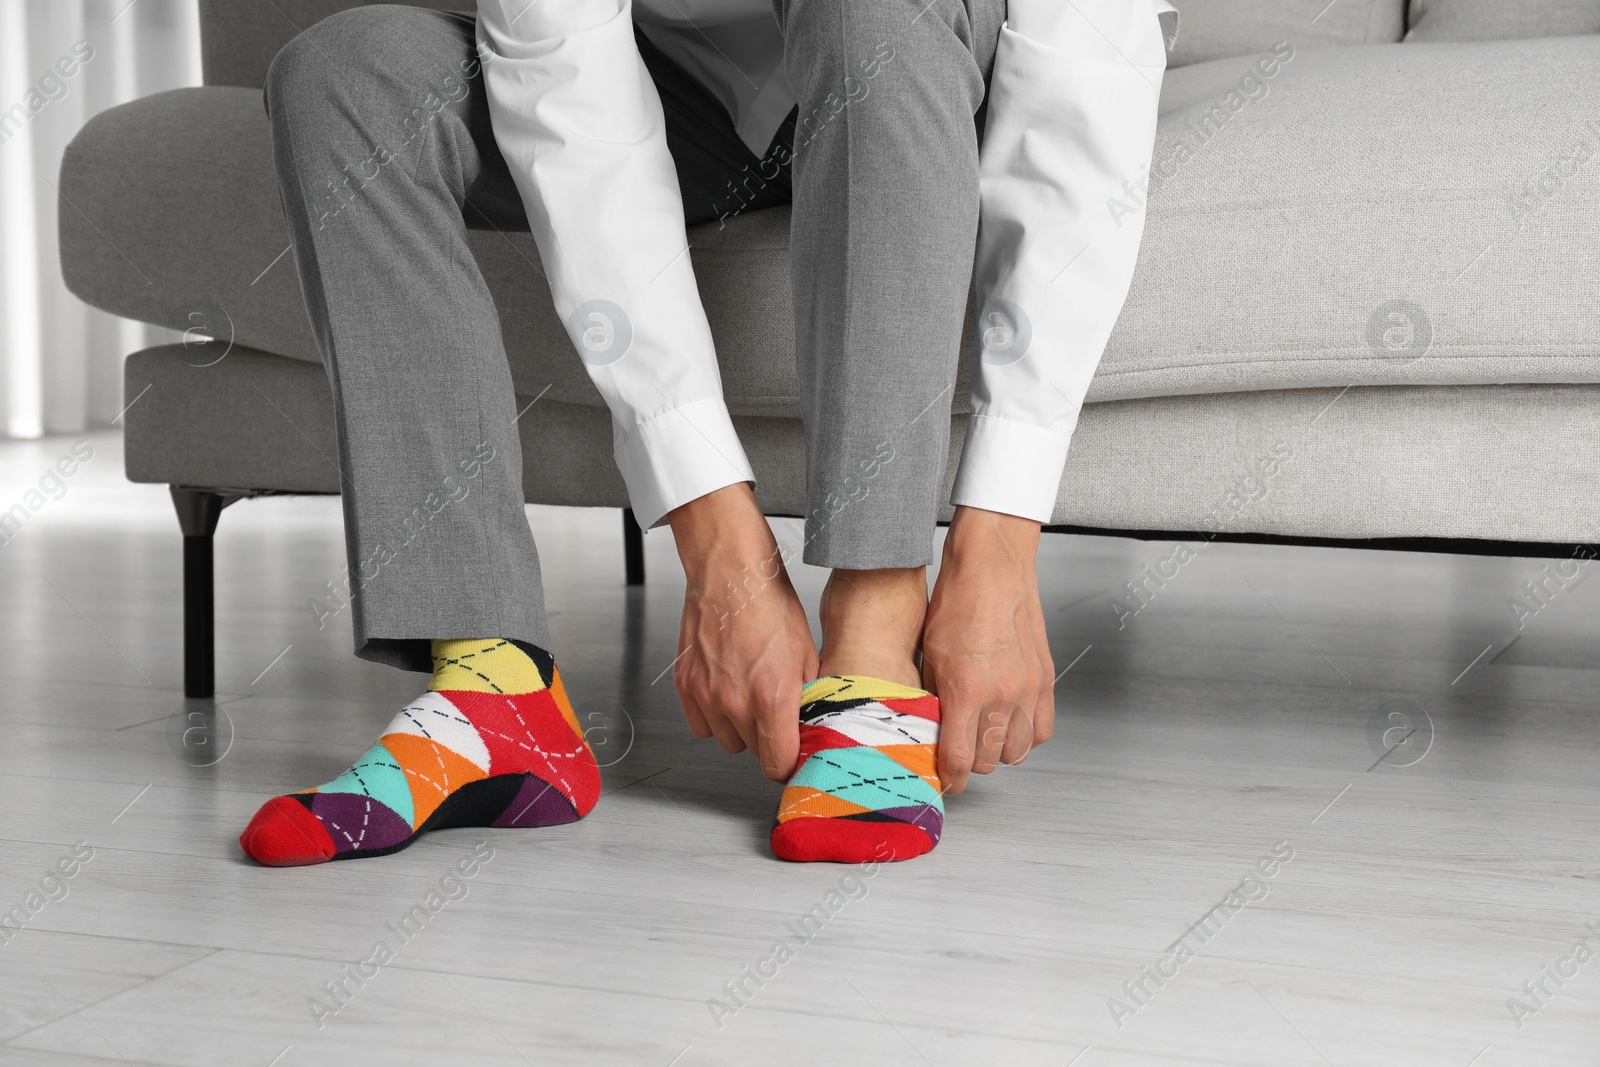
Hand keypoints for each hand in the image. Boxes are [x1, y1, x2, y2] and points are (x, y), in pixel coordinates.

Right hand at [666, 483, 818, 780]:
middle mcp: (734, 701)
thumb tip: (811, 724)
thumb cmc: (770, 602)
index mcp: (771, 697)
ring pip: (726, 740)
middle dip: (769, 739)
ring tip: (751, 696)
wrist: (730, 570)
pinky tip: (728, 690)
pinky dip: (714, 715)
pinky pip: (701, 724)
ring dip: (740, 728)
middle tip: (777, 712)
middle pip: (754, 753)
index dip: (790, 760)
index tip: (794, 750)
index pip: (778, 764)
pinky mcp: (686, 684)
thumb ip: (808, 697)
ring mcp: (706, 694)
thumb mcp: (807, 652)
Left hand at [920, 506, 1053, 792]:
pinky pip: (1042, 730)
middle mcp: (1003, 693)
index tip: (944, 778)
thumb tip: (928, 731)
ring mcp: (1029, 688)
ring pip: (1018, 752)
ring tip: (982, 737)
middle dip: (971, 763)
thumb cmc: (957, 600)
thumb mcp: (928, 653)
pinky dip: (1025, 735)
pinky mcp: (1045, 679)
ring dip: (998, 751)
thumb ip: (932, 697)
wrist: (993, 566)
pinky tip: (1008, 724)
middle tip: (958, 752)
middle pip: (989, 761)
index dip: (949, 777)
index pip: (960, 759)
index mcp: (967, 688)